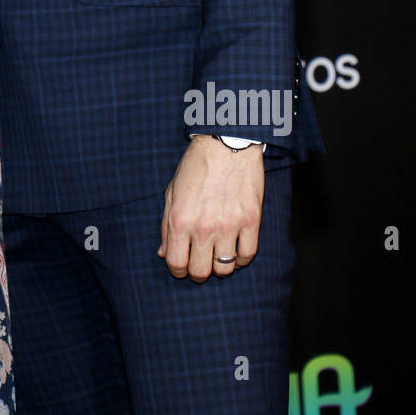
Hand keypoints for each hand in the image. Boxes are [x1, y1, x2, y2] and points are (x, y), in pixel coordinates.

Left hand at [158, 134, 264, 280]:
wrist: (226, 143)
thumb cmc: (196, 165)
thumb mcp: (172, 192)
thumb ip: (166, 225)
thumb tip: (163, 253)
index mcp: (180, 219)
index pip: (176, 263)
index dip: (177, 270)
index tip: (181, 266)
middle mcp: (203, 227)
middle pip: (200, 271)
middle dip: (197, 272)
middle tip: (200, 262)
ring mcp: (229, 226)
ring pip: (225, 269)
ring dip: (220, 267)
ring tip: (217, 255)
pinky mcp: (251, 221)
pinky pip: (247, 255)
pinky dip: (241, 259)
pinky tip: (235, 251)